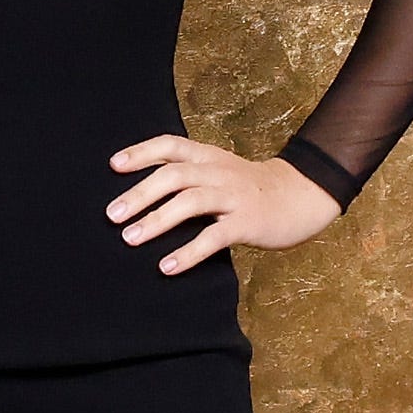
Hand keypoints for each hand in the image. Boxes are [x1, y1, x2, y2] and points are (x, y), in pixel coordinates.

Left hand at [107, 135, 340, 274]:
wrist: (300, 195)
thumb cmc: (248, 186)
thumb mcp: (218, 168)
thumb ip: (187, 172)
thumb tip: (140, 187)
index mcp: (207, 156)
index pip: (169, 145)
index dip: (140, 152)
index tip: (113, 166)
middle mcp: (217, 172)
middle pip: (172, 175)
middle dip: (139, 194)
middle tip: (112, 215)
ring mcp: (233, 196)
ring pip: (189, 203)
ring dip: (156, 221)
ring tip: (130, 238)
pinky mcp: (247, 223)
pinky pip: (213, 237)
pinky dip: (188, 252)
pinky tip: (167, 267)